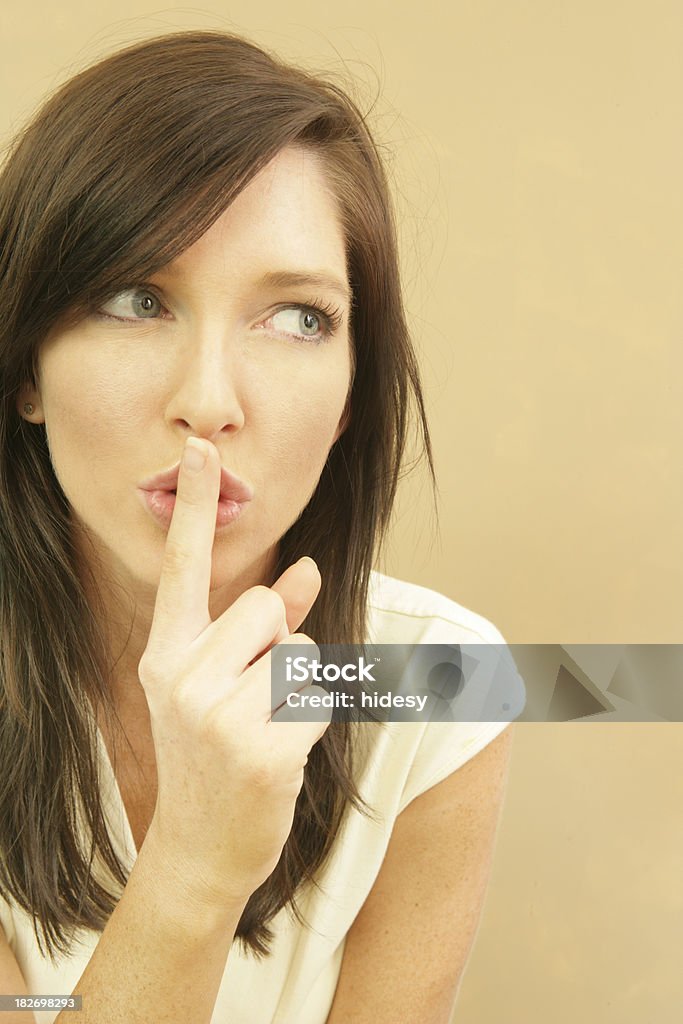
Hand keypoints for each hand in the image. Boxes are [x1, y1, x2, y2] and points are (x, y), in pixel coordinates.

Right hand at [137, 437, 330, 909]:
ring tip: (266, 729)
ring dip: (301, 687)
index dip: (192, 505)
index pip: (182, 567)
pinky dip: (316, 721)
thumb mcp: (223, 686)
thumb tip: (306, 568)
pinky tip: (283, 756)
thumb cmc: (216, 755)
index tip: (200, 448)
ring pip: (302, 650)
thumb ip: (268, 625)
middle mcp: (181, 676)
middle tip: (254, 701)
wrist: (201, 849)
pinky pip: (322, 696)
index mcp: (166, 654)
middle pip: (268, 605)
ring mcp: (215, 716)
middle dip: (279, 643)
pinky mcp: (259, 750)